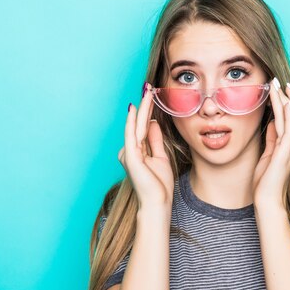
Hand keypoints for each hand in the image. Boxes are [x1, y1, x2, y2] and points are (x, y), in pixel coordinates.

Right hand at [118, 82, 173, 210]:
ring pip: (136, 125)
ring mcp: (129, 152)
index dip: (148, 110)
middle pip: (139, 122)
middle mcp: (130, 150)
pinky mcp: (130, 156)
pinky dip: (132, 121)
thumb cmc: (159, 185)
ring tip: (148, 91)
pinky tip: (135, 108)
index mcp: (137, 150)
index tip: (153, 94)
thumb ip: (155, 140)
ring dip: (142, 107)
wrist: (157, 203)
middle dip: (145, 104)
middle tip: (149, 86)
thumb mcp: (160, 157)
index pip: (143, 125)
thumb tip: (152, 123)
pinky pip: (131, 134)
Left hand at [252, 77, 289, 208]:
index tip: (281, 89)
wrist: (267, 200)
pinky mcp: (284, 153)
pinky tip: (286, 104)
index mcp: (287, 145)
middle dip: (289, 97)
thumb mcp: (267, 154)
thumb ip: (271, 138)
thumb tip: (272, 122)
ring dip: (287, 101)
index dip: (287, 103)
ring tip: (281, 86)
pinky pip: (288, 131)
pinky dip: (288, 116)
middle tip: (283, 81)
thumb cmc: (265, 181)